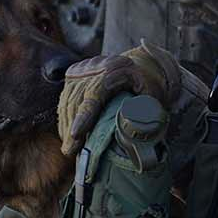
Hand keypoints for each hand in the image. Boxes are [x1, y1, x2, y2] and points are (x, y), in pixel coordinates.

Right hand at [56, 42, 178, 155]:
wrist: (142, 65)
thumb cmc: (149, 85)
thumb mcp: (152, 98)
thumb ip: (142, 113)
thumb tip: (130, 136)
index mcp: (118, 69)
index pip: (95, 93)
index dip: (84, 116)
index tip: (75, 135)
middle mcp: (96, 66)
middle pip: (77, 98)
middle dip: (71, 127)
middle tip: (71, 151)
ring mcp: (83, 68)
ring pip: (68, 99)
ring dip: (65, 125)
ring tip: (69, 148)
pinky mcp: (75, 73)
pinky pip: (65, 97)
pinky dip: (65, 117)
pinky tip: (67, 133)